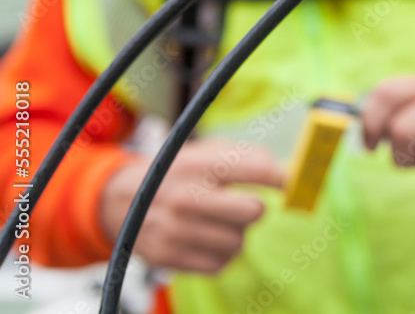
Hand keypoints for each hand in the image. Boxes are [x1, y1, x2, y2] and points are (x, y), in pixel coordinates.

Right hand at [99, 138, 284, 274]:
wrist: (121, 200)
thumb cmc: (180, 173)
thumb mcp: (207, 152)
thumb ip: (250, 157)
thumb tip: (291, 174)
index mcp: (199, 164)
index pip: (257, 169)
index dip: (283, 178)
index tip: (292, 183)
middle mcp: (186, 196)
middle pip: (253, 211)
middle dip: (254, 209)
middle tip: (244, 205)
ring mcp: (176, 229)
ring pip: (239, 241)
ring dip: (235, 233)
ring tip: (216, 221)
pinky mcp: (169, 256)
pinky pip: (220, 263)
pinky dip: (220, 254)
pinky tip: (204, 238)